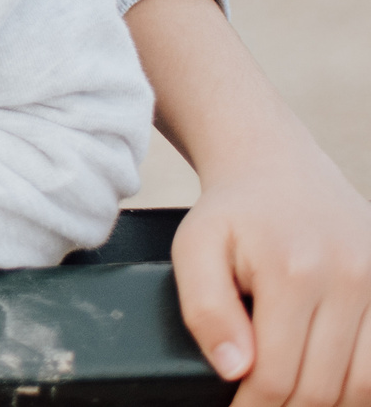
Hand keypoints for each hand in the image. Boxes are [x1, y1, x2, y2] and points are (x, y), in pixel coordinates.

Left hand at [126, 0, 370, 405]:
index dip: (254, 406)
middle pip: (324, 386)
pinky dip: (360, 383)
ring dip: (330, 401)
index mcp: (293, 272)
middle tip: (259, 404)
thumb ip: (204, 308)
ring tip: (294, 395)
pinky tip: (330, 380)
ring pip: (365, 384)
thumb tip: (234, 368)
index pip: (278, 375)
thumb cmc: (231, 212)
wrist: (277, 165)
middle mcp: (349, 279)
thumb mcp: (194, 247)